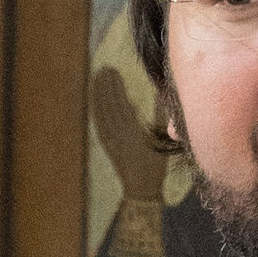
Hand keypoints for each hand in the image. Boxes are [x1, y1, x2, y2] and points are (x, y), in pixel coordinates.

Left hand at [90, 65, 170, 200]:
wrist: (141, 188)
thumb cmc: (156, 164)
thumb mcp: (162, 139)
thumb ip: (160, 116)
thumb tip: (160, 93)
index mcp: (134, 133)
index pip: (121, 104)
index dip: (116, 87)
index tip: (114, 71)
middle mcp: (119, 136)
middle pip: (110, 106)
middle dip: (106, 86)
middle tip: (104, 68)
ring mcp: (110, 141)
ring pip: (102, 113)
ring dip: (98, 94)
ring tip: (97, 77)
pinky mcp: (105, 145)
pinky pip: (98, 124)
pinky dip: (95, 109)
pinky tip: (94, 98)